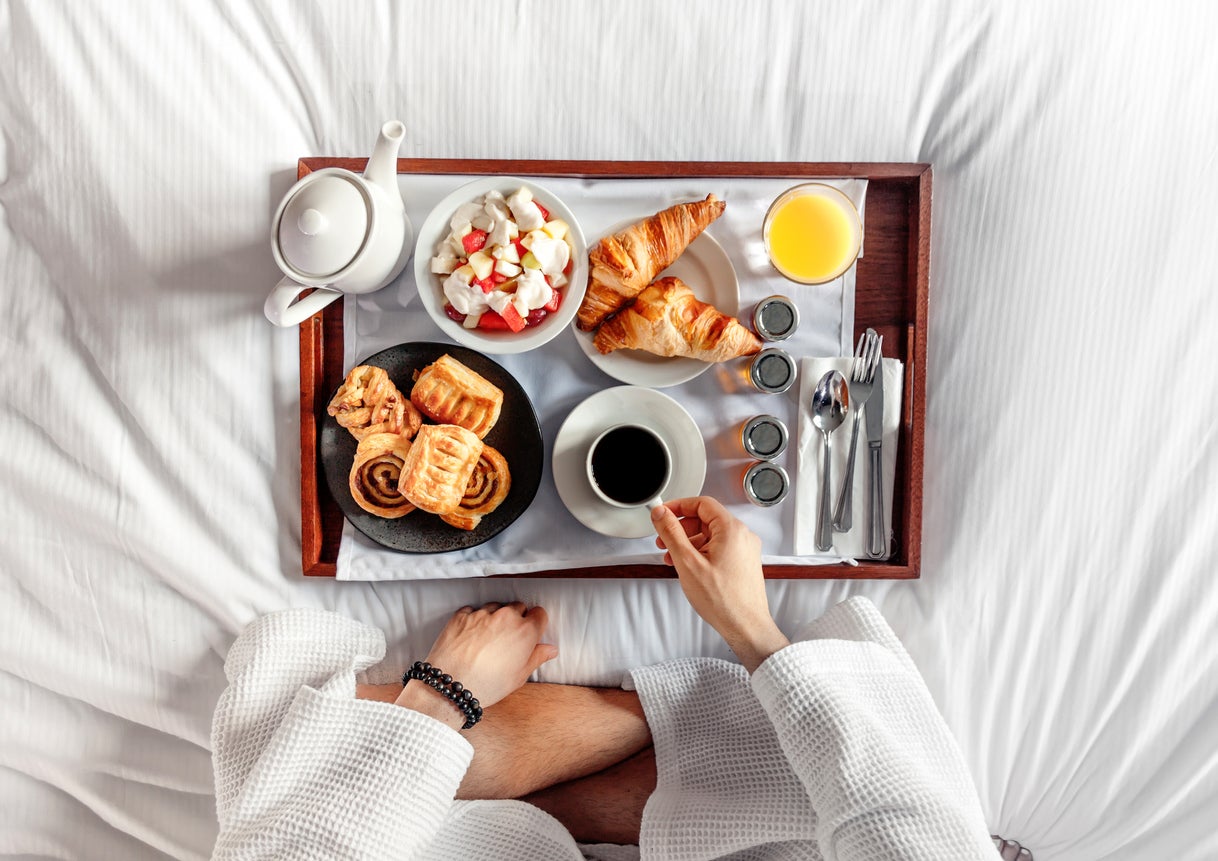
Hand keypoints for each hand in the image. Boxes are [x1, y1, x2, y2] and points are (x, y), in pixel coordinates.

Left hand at [396, 602, 557, 727]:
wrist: (450, 686)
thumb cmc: (486, 685)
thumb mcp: (518, 677)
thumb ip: (537, 658)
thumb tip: (550, 649)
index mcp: (525, 632)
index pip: (540, 614)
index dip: (536, 624)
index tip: (531, 632)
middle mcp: (505, 617)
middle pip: (518, 607)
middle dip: (517, 619)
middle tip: (509, 639)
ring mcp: (482, 613)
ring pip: (496, 607)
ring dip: (496, 617)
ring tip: (489, 638)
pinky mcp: (462, 615)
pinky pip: (474, 610)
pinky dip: (475, 619)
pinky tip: (472, 636)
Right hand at [652, 497, 788, 671]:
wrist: (745, 627)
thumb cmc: (724, 601)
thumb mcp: (688, 563)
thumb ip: (671, 533)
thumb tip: (661, 514)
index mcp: (732, 529)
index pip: (702, 503)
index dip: (678, 506)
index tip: (663, 513)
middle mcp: (742, 536)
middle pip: (705, 519)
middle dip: (681, 527)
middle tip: (663, 538)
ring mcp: (744, 549)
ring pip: (711, 535)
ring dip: (689, 542)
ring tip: (672, 558)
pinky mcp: (743, 562)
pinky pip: (719, 548)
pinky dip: (701, 552)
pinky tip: (688, 566)